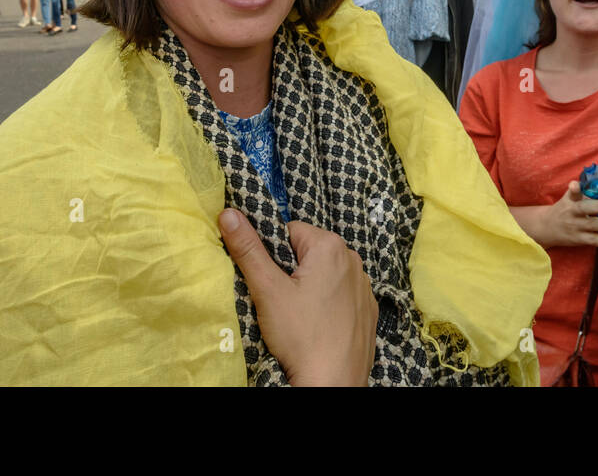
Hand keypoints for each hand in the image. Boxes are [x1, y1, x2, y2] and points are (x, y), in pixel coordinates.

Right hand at [218, 209, 376, 385]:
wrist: (333, 383)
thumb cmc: (301, 335)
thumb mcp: (267, 289)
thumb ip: (248, 249)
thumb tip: (228, 213)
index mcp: (331, 246)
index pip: (289, 232)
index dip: (272, 255)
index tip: (270, 281)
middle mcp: (354, 260)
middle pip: (308, 254)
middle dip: (291, 273)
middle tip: (281, 303)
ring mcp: (365, 287)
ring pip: (324, 276)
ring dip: (309, 289)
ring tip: (298, 318)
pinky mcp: (369, 311)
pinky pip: (341, 297)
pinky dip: (327, 306)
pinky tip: (317, 327)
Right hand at [540, 181, 597, 248]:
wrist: (546, 228)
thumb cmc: (563, 210)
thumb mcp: (568, 199)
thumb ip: (581, 192)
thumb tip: (597, 185)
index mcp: (570, 200)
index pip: (571, 193)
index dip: (574, 188)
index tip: (575, 185)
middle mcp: (572, 213)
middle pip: (585, 208)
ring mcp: (575, 227)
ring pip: (593, 225)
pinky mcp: (579, 239)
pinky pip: (593, 240)